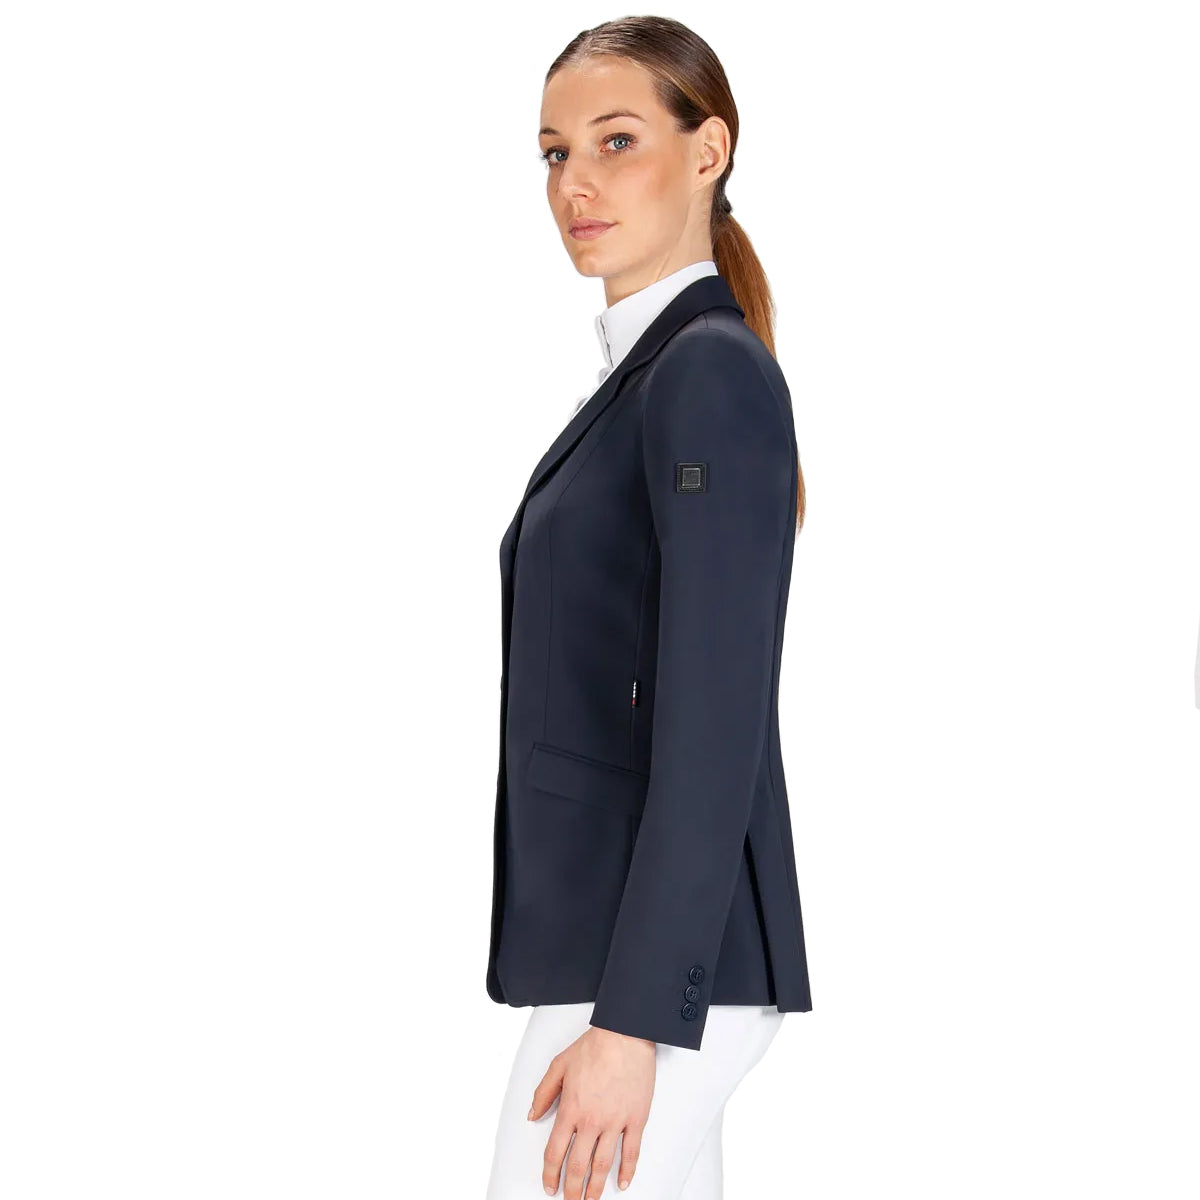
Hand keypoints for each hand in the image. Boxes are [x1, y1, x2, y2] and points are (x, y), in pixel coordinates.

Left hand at [527, 1025, 655, 1196]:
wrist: (624, 1035)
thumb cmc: (593, 1047)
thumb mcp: (558, 1065)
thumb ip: (543, 1093)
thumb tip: (533, 1115)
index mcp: (570, 1109)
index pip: (555, 1151)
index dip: (550, 1173)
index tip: (550, 1186)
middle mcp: (591, 1120)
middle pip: (578, 1165)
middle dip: (572, 1189)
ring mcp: (615, 1122)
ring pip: (603, 1164)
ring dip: (595, 1187)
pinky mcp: (636, 1119)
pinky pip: (631, 1151)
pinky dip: (627, 1171)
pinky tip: (621, 1183)